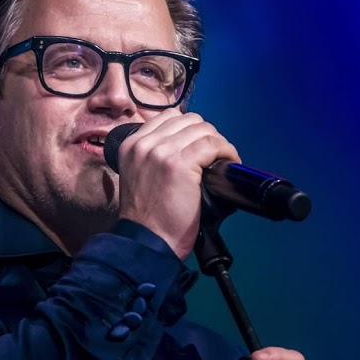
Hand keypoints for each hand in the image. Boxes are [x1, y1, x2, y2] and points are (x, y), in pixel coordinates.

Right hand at [116, 110, 239, 258]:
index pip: (168, 117)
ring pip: (203, 129)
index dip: (190, 129)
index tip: (201, 145)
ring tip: (223, 160)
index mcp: (131, 145)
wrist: (147, 242)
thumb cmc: (149, 219)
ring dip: (219, 143)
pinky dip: (226, 151)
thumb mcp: (140, 177)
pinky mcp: (179, 164)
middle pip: (188, 120)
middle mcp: (143, 144)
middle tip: (214, 155)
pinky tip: (228, 163)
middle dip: (206, 135)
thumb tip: (189, 144)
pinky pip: (212, 144)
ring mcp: (161, 152)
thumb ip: (155, 157)